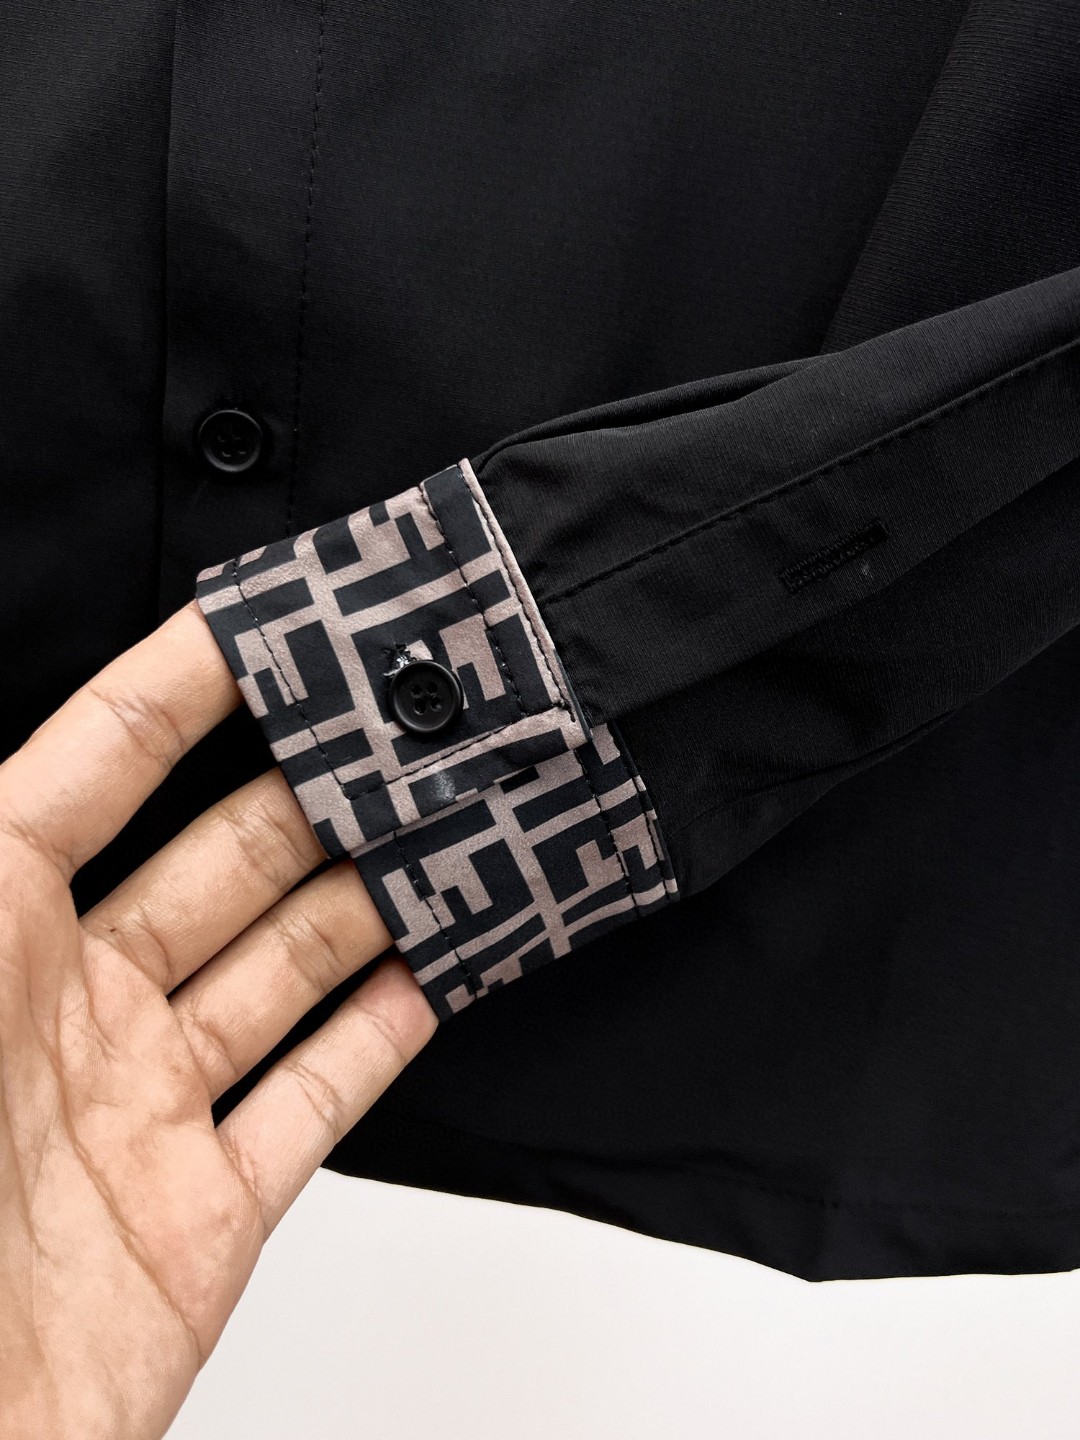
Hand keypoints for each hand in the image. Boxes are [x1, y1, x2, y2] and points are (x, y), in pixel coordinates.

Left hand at [0, 601, 437, 1439]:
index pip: (101, 763)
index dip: (186, 681)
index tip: (276, 617)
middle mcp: (68, 1010)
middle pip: (226, 860)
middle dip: (318, 787)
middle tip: (410, 728)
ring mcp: (143, 1110)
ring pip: (288, 968)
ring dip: (371, 899)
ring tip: (454, 830)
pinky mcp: (205, 1215)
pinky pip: (316, 1101)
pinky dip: (383, 1037)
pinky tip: (438, 976)